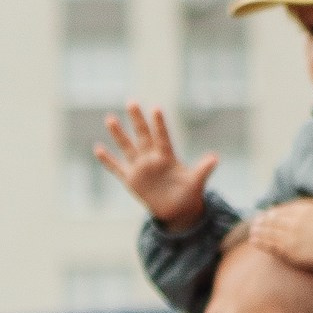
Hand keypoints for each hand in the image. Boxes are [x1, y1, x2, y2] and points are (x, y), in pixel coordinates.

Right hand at [93, 104, 217, 227]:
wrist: (177, 210)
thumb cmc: (189, 193)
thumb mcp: (196, 182)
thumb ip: (203, 169)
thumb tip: (215, 158)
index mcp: (167, 157)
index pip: (162, 137)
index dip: (159, 125)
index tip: (156, 109)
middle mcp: (152, 158)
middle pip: (143, 136)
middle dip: (137, 120)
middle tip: (132, 102)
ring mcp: (140, 168)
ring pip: (127, 147)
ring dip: (119, 134)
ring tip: (110, 118)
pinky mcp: (131, 180)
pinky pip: (116, 168)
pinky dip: (107, 160)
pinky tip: (97, 148)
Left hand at [246, 197, 312, 275]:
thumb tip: (302, 208)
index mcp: (306, 209)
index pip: (284, 209)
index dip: (274, 212)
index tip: (268, 213)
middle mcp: (295, 220)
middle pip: (274, 219)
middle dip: (263, 220)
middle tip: (255, 221)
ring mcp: (291, 236)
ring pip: (270, 232)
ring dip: (259, 230)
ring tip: (252, 230)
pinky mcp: (289, 251)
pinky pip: (271, 245)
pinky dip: (261, 242)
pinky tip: (254, 240)